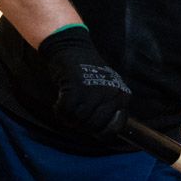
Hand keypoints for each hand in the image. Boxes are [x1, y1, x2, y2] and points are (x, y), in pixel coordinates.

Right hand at [38, 25, 130, 142]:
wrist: (73, 48)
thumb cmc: (88, 72)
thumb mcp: (107, 88)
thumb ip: (108, 108)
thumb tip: (102, 133)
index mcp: (122, 95)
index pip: (114, 127)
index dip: (99, 131)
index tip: (89, 126)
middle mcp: (111, 94)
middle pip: (94, 126)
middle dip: (81, 126)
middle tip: (73, 117)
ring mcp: (94, 91)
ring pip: (79, 120)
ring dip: (69, 119)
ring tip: (65, 109)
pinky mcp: (76, 88)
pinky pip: (66, 111)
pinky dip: (59, 110)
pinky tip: (58, 103)